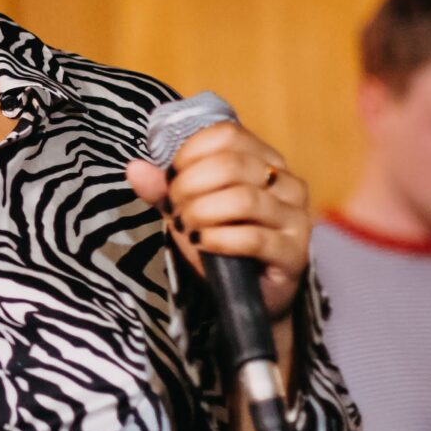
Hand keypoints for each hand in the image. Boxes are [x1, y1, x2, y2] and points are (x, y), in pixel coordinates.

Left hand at [125, 119, 312, 317]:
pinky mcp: (294, 253)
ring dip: (202, 213)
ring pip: (243, 200)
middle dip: (190, 186)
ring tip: (186, 227)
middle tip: (175, 209)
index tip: (171, 178)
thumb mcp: (189, 210)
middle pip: (232, 165)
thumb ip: (163, 189)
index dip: (191, 153)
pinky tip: (201, 243)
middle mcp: (288, 183)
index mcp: (266, 161)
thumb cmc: (222, 243)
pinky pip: (252, 238)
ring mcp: (296, 218)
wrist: (250, 296)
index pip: (228, 135)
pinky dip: (217, 239)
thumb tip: (134, 169)